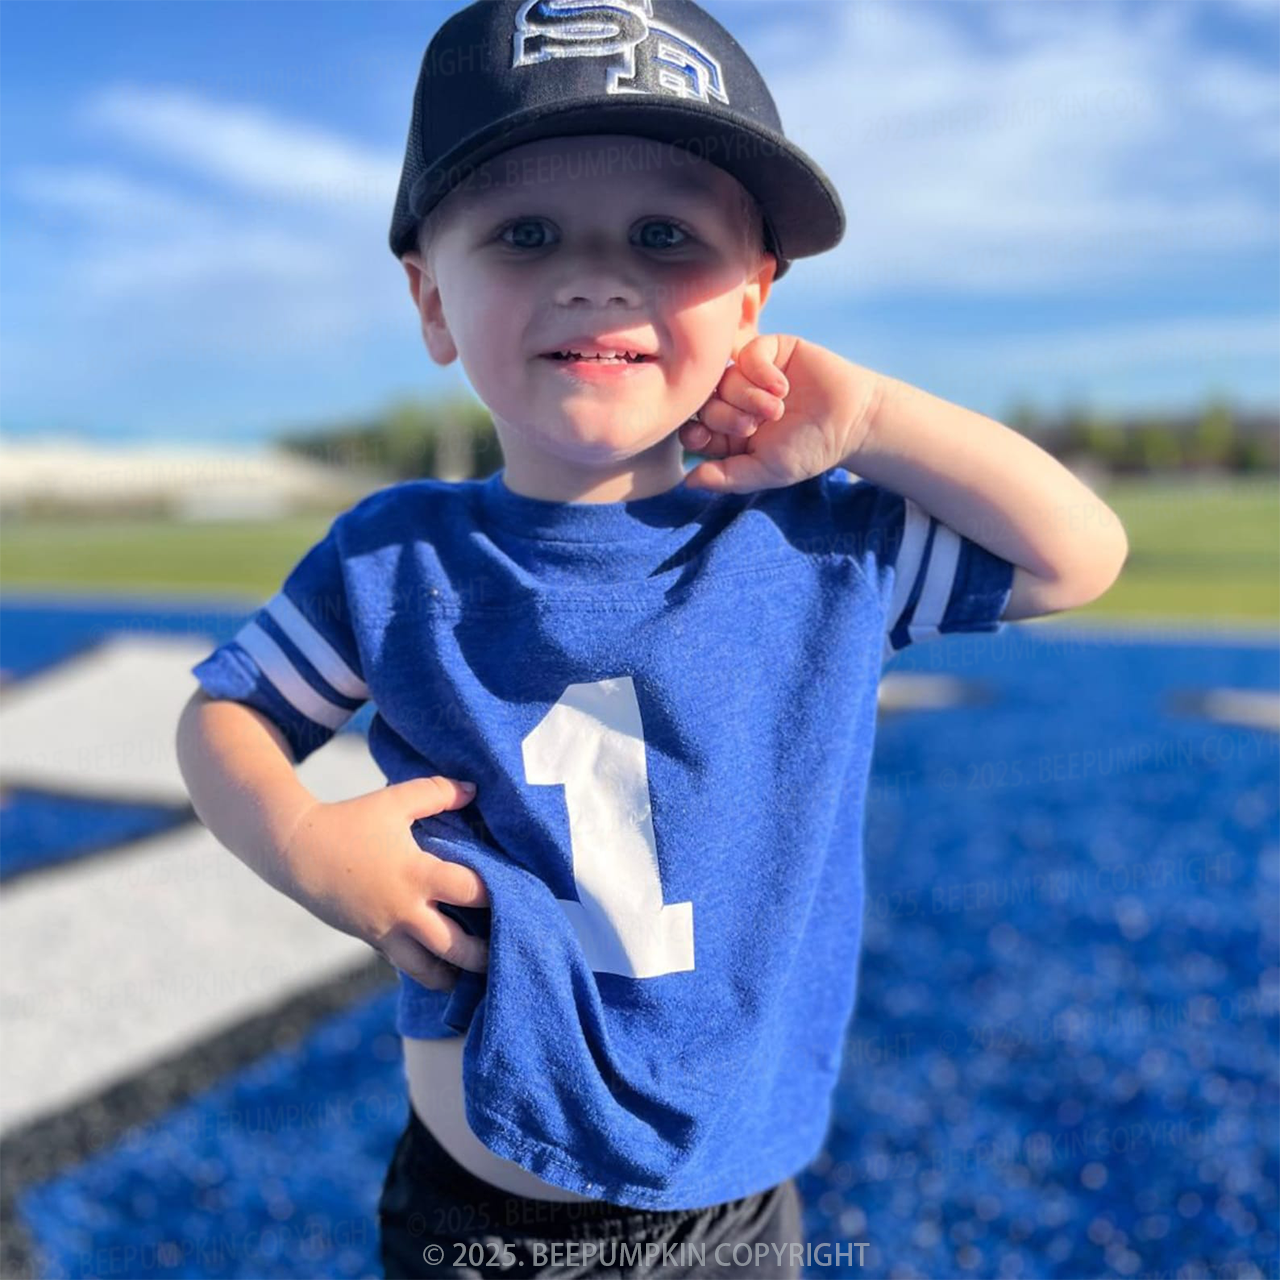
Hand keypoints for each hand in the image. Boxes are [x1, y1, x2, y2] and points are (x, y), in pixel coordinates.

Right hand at [280, 775, 489, 991]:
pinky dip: (427, 970)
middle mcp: (405, 910)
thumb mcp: (394, 801)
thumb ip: (437, 792)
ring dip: (455, 973)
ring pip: (429, 971)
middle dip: (485, 954)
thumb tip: (474, 789)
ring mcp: (387, 932)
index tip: (519, 894)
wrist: (296, 852)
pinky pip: (405, 966)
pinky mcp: (372, 942)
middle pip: (457, 947)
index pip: (471, 892)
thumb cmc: (350, 822)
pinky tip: (445, 968)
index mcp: (417, 874)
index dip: (499, 895)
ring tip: (477, 971)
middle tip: (508, 949)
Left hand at [679, 334, 880, 493]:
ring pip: (725, 379)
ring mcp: (751, 375)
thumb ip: (726, 477)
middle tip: (756, 426)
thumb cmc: (809, 450)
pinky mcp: (771, 350)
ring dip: (749, 396)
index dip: (694, 433)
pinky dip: (761, 371)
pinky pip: (747, 353)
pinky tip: (783, 387)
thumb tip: (687, 482)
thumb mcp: (765, 471)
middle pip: (706, 403)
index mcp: (730, 433)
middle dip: (727, 417)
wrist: (851, 422)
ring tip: (778, 409)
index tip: (705, 438)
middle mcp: (736, 402)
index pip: (694, 429)